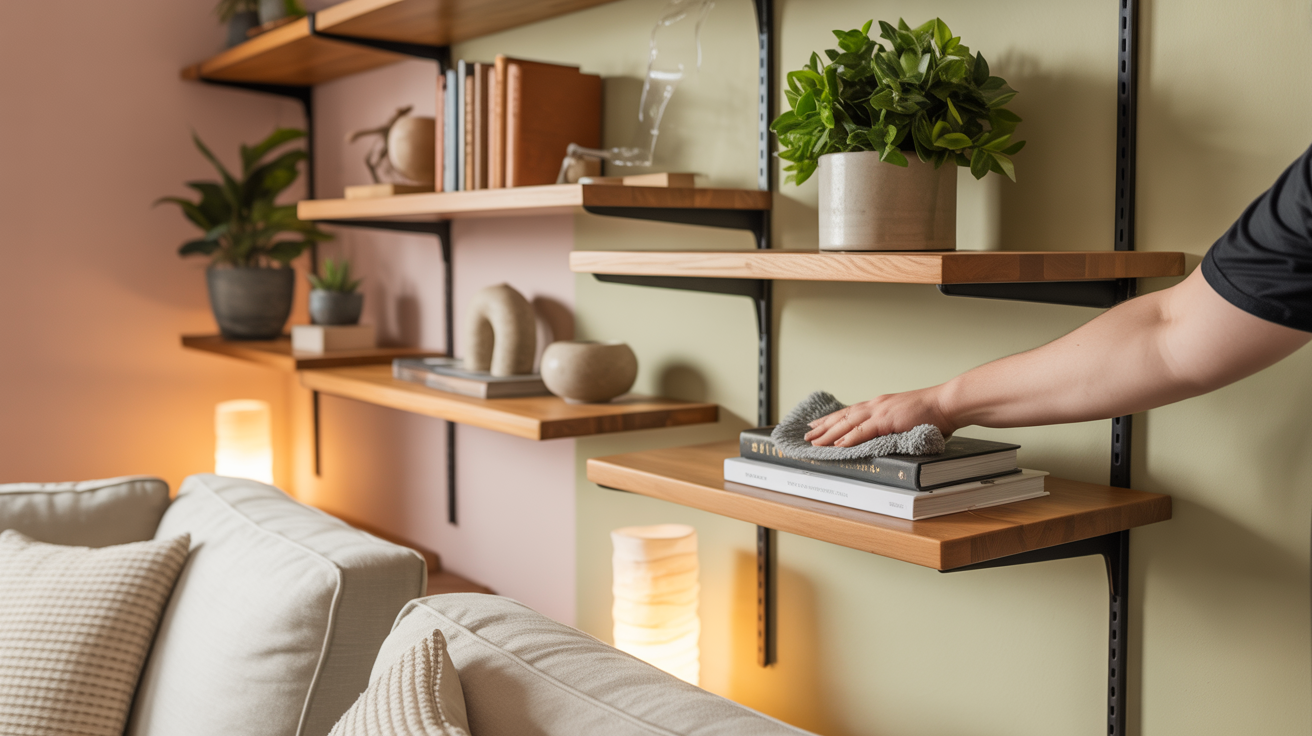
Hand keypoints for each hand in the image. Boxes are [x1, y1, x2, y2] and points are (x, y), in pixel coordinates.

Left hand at [803, 386, 956, 446]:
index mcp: (881, 405)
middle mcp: (876, 405)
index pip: (851, 412)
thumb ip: (893, 427)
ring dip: (829, 433)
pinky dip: (848, 437)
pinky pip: (864, 431)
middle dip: (824, 426)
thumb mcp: (906, 419)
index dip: (833, 419)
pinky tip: (836, 444)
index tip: (818, 424)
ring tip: (814, 441)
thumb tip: (885, 439)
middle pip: (844, 416)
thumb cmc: (933, 413)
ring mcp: (881, 411)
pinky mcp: (888, 420)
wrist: (947, 403)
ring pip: (848, 423)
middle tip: (807, 434)